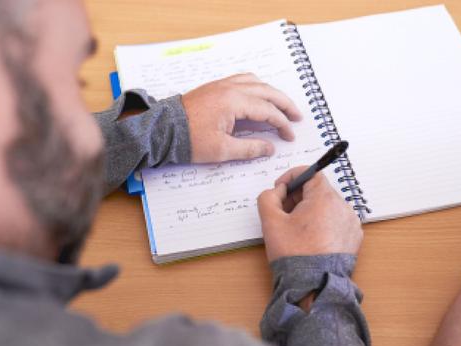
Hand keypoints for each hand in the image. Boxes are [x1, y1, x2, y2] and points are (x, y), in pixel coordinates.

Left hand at [182, 73, 301, 162]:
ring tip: (281, 105)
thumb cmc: (189, 140)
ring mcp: (221, 85)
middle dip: (284, 104)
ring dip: (271, 93)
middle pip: (266, 91)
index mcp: (233, 102)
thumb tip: (269, 148)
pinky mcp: (215, 87)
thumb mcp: (222, 150)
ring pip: (255, 82)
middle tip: (297, 116)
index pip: (267, 110)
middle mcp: (230, 88)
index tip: (289, 136)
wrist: (163, 130)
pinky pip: (242, 80)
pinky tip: (259, 95)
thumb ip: (250, 148)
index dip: (281, 123)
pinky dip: (256, 86)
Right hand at [257, 166, 362, 261]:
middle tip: (283, 213)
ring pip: (327, 207)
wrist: (314, 285)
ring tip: (297, 230)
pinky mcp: (353, 238)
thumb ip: (268, 197)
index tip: (280, 190)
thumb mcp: (270, 221)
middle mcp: (343, 206)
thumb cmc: (293, 253)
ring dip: (311, 211)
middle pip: (318, 190)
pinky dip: (324, 225)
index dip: (292, 177)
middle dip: (299, 197)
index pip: (310, 173)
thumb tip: (277, 192)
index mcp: (324, 198)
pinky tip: (311, 240)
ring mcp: (351, 223)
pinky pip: (336, 222)